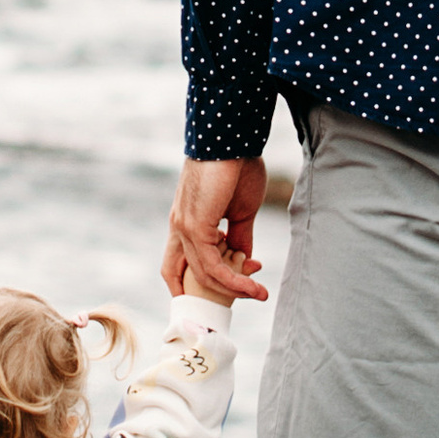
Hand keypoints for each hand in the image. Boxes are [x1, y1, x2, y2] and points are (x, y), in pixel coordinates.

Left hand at [160, 156, 270, 301]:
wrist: (234, 138)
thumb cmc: (238, 166)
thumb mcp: (241, 210)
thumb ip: (239, 237)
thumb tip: (244, 261)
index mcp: (185, 222)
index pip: (179, 264)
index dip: (197, 283)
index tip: (231, 289)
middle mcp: (178, 228)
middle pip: (182, 276)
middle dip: (210, 295)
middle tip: (242, 299)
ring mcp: (183, 228)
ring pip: (203, 275)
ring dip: (233, 290)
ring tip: (259, 293)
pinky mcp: (195, 227)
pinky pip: (213, 266)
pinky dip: (233, 280)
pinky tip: (252, 284)